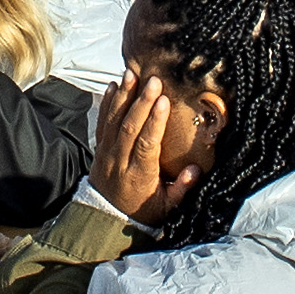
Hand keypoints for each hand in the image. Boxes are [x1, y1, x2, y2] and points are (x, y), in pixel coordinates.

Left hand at [92, 65, 207, 226]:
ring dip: (123, 96)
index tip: (163, 101)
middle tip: (153, 80)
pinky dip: (107, 103)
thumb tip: (195, 170)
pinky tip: (114, 86)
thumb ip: (182, 189)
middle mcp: (119, 162)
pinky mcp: (99, 149)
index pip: (146, 144)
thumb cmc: (143, 211)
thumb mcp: (167, 208)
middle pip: (129, 127)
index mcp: (139, 176)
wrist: (107, 219)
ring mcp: (106, 154)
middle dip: (141, 102)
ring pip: (113, 121)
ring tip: (132, 74)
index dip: (154, 122)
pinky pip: (102, 122)